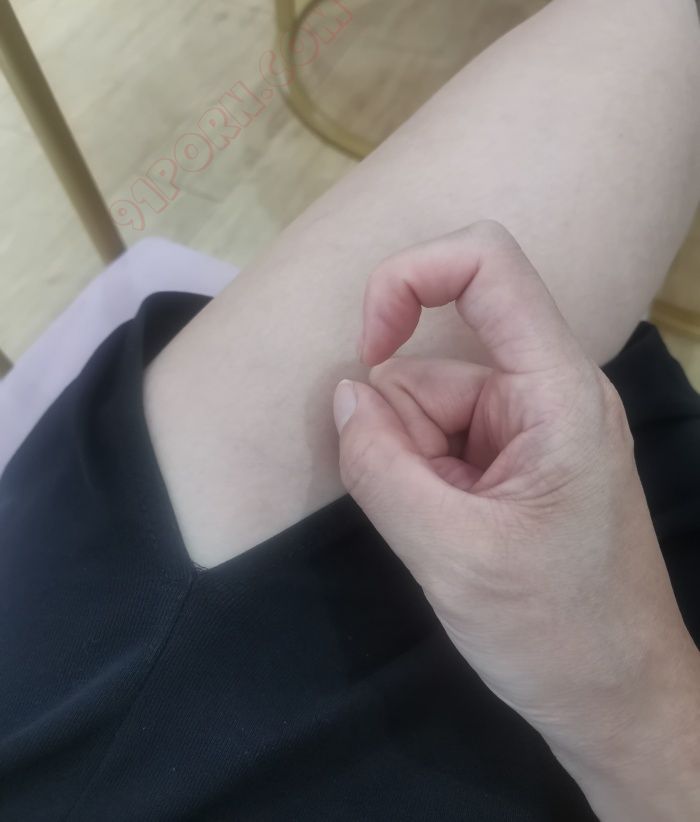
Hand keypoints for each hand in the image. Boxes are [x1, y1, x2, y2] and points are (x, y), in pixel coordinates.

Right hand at [333, 221, 699, 820]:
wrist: (617, 700)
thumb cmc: (556, 632)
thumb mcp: (453, 555)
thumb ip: (381, 466)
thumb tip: (343, 395)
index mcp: (555, 390)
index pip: (487, 264)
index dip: (410, 277)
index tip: (369, 348)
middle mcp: (545, 391)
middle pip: (435, 362)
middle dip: (400, 430)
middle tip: (422, 513)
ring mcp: (528, 427)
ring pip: (427, 409)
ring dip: (409, 466)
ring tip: (442, 536)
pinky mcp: (512, 460)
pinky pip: (439, 443)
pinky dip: (421, 481)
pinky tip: (446, 534)